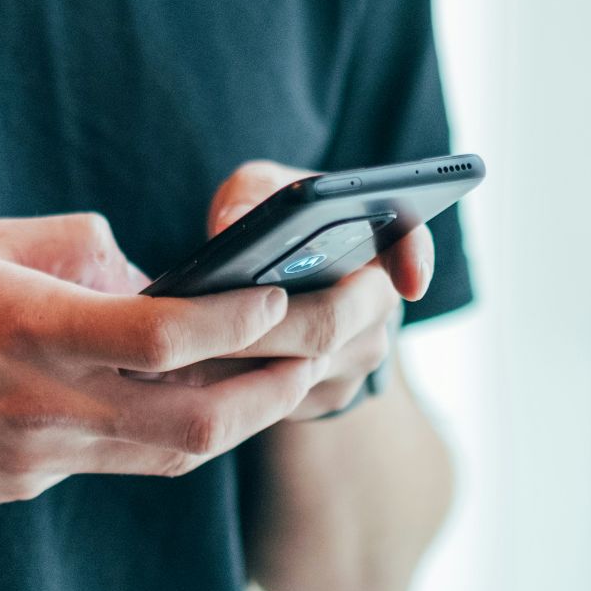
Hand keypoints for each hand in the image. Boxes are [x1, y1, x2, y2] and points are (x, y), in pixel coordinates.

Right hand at [0, 213, 320, 507]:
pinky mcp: (28, 484)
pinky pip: (122, 463)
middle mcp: (49, 404)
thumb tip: (142, 264)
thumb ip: (72, 247)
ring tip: (290, 373)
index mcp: (35, 331)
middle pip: (200, 422)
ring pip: (175, 456)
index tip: (288, 289)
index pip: (167, 335)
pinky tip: (196, 400)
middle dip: (281, 386)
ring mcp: (41, 458)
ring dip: (245, 417)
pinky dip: (172, 432)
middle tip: (332, 343)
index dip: (242, 318)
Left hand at [163, 160, 434, 420]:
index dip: (415, 260)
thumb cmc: (269, 223)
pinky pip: (280, 398)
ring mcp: (356, 358)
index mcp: (375, 241)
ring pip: (300, 369)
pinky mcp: (324, 396)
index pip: (410, 243)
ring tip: (176, 347)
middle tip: (203, 319)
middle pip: (330, 322)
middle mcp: (377, 304)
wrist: (274, 282)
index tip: (409, 281)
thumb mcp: (260, 191)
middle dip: (263, 323)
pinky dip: (233, 384)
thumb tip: (232, 226)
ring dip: (239, 359)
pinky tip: (186, 371)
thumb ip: (251, 194)